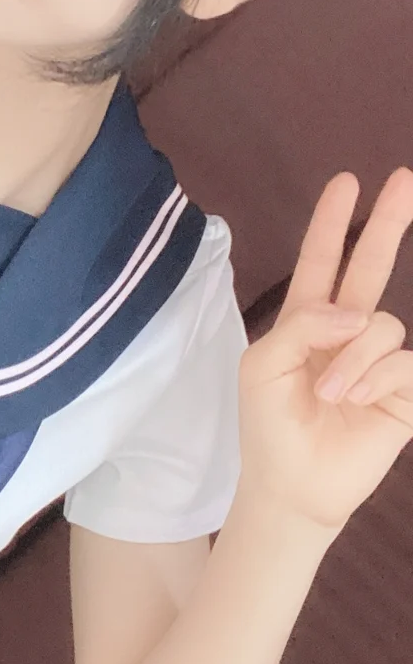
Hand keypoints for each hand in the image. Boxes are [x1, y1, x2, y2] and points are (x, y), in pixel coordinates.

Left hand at [238, 169, 412, 531]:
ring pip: (381, 323)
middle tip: (403, 178)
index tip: (347, 182)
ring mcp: (379, 360)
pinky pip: (402, 361)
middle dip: (388, 223)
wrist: (291, 485)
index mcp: (307, 322)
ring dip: (351, 357)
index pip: (323, 261)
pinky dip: (372, 377)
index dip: (334, 223)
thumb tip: (358, 313)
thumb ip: (303, 324)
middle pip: (372, 265)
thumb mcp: (263, 364)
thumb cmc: (268, 425)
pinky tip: (354, 399)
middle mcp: (347, 333)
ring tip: (328, 393)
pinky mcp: (405, 390)